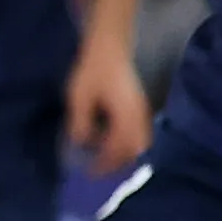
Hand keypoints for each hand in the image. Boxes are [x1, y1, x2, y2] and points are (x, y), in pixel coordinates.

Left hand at [64, 46, 152, 172]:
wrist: (110, 48)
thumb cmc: (93, 70)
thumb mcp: (79, 97)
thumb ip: (80, 123)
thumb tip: (80, 145)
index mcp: (126, 116)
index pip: (118, 148)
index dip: (105, 163)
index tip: (89, 172)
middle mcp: (139, 117)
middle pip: (135, 150)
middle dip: (119, 164)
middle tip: (99, 171)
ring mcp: (142, 112)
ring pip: (140, 143)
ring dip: (124, 156)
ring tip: (105, 162)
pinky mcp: (139, 109)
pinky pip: (139, 134)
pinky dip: (127, 145)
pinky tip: (111, 144)